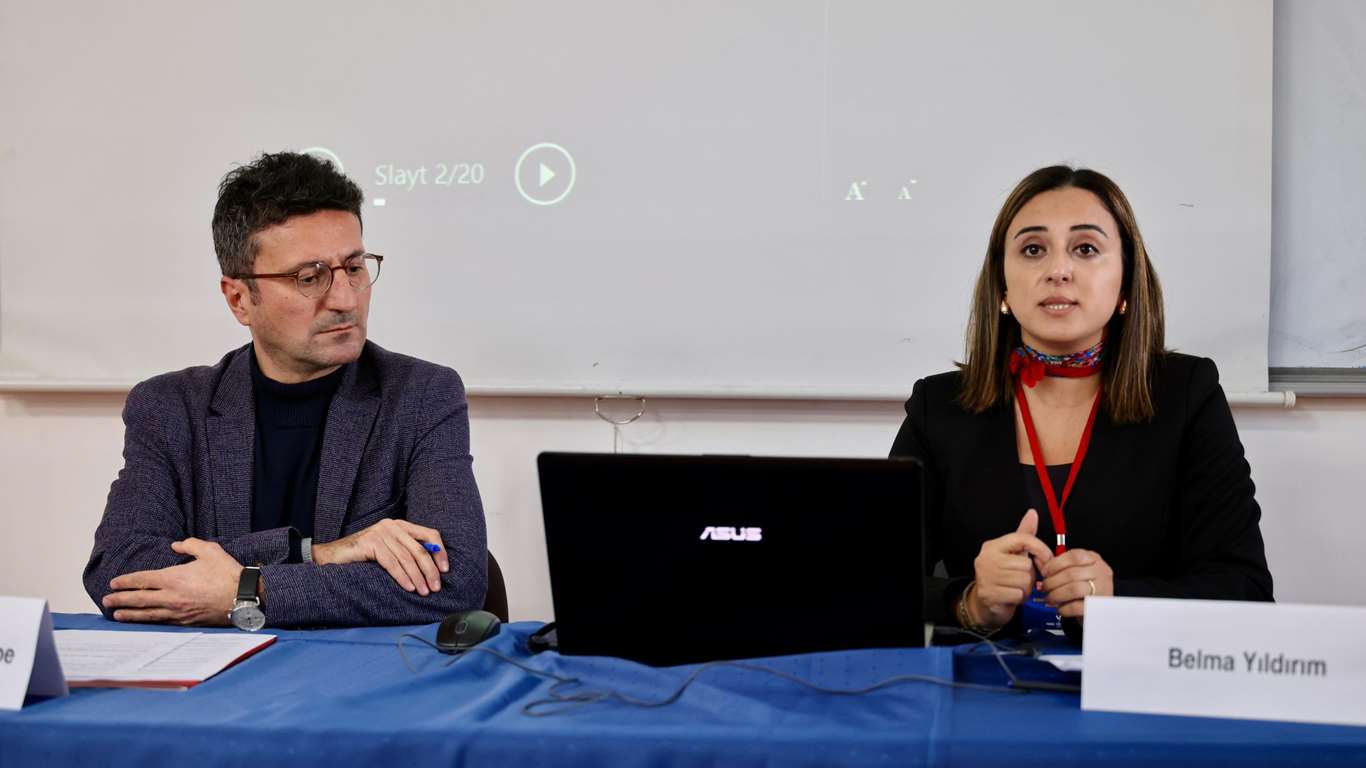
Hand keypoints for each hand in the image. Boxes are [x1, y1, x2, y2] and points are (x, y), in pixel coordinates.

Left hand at [103, 538, 243, 625]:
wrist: (244, 598)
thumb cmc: (228, 574)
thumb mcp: (211, 551)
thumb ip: (190, 545)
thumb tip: (176, 545)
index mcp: (175, 578)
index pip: (143, 580)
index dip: (126, 582)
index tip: (114, 583)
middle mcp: (172, 597)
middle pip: (139, 599)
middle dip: (121, 600)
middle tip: (106, 601)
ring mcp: (178, 611)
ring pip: (147, 614)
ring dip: (130, 614)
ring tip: (117, 614)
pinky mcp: (186, 622)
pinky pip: (162, 622)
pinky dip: (148, 622)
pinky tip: (142, 622)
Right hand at [310, 518, 448, 594]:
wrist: (332, 556)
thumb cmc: (363, 556)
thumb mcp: (389, 552)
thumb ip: (407, 553)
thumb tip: (432, 569)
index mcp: (400, 525)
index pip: (429, 534)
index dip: (440, 552)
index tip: (445, 569)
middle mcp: (392, 526)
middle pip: (419, 549)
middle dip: (430, 570)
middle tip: (436, 587)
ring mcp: (381, 533)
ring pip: (407, 558)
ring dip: (417, 577)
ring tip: (424, 591)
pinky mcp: (371, 543)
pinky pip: (392, 563)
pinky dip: (402, 577)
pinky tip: (409, 587)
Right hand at [967, 509, 1053, 630]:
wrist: (986, 604)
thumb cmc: (1003, 576)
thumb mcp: (1013, 553)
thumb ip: (1024, 535)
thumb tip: (1032, 513)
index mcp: (993, 546)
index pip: (1022, 539)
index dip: (1040, 549)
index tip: (1047, 560)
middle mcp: (986, 559)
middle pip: (1026, 564)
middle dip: (1030, 576)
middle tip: (1021, 579)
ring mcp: (985, 576)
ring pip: (1024, 580)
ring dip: (1026, 588)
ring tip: (1016, 588)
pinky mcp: (988, 594)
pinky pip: (1018, 594)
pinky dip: (1020, 598)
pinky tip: (1012, 597)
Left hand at [1040, 548, 1113, 618]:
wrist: (1102, 610)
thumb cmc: (1085, 587)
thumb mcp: (1075, 571)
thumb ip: (1057, 566)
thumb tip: (1038, 561)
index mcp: (1093, 559)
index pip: (1074, 556)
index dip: (1055, 564)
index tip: (1045, 572)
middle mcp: (1101, 572)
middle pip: (1071, 574)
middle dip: (1052, 582)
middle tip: (1044, 588)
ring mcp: (1102, 590)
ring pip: (1074, 589)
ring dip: (1056, 594)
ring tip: (1050, 598)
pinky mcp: (1098, 608)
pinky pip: (1076, 607)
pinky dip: (1064, 608)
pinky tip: (1060, 609)